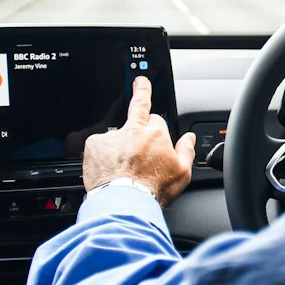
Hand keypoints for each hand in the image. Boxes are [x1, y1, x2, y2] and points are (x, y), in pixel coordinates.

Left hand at [83, 75, 196, 207]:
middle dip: (140, 92)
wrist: (125, 201)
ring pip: (116, 135)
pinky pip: (98, 147)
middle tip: (139, 83)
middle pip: (137, 106)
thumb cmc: (154, 189)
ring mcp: (112, 136)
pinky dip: (101, 157)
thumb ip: (187, 151)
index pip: (157, 119)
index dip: (156, 124)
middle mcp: (134, 130)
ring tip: (119, 168)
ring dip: (117, 146)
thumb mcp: (182, 173)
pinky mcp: (94, 145)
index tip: (155, 108)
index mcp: (156, 134)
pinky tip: (107, 172)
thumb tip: (190, 139)